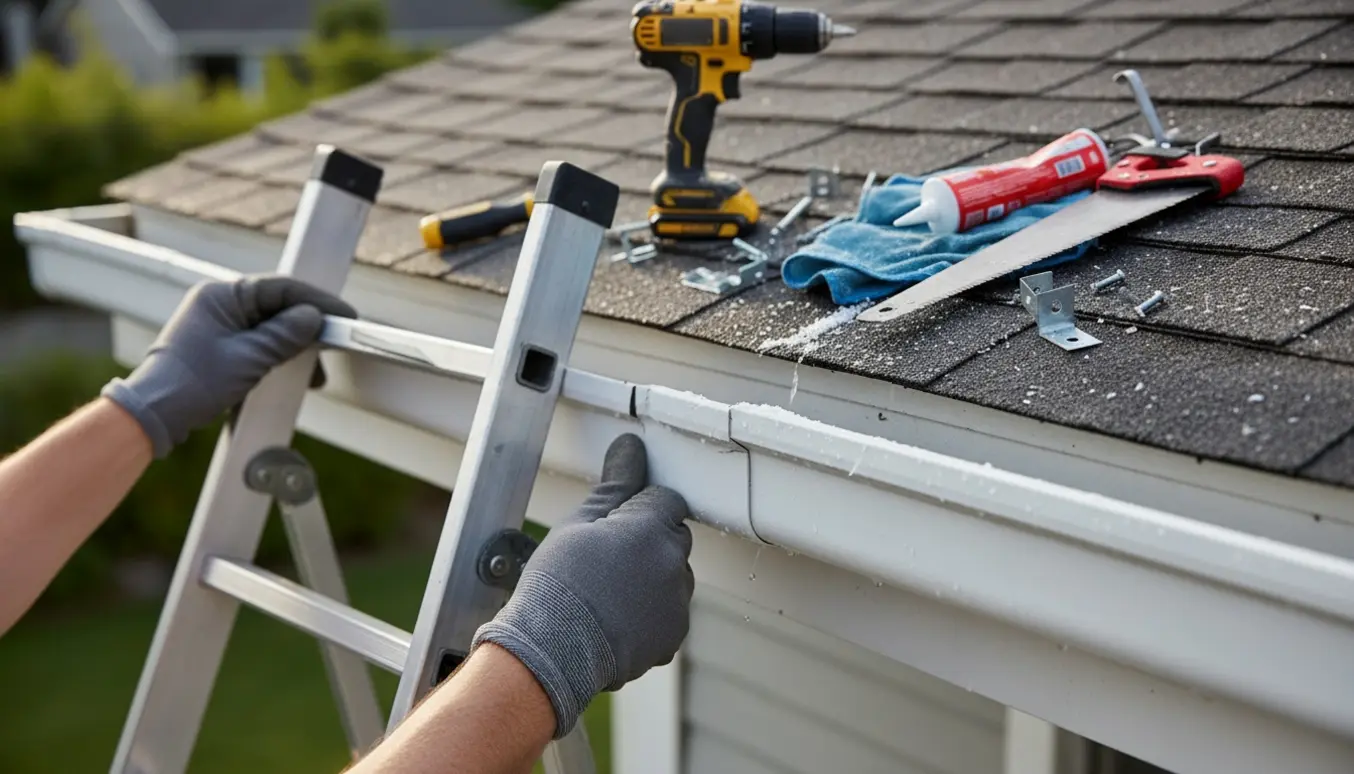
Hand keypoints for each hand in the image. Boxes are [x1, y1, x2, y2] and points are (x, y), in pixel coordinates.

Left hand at [101, 275, 356, 457]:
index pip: (279, 288)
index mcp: (220, 295)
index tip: (344, 316)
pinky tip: (292, 375)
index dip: (316, 301)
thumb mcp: (250, 358)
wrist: (154, 415)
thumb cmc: (192, 383)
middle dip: (306, 329)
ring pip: (269, 328)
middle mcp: (218, 304)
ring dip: (293, 348)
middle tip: (333, 345)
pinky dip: (277, 357)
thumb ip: (285, 335)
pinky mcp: (218, 347)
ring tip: (314, 374)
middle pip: (276, 307)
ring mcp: (217, 325)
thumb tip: (314, 318)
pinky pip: (257, 343)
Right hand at [472, 434, 693, 738]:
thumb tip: (630, 447)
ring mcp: (676, 602)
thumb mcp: (579, 523)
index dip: (639, 507)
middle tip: (605, 558)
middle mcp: (673, 563)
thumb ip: (615, 485)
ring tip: (606, 594)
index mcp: (651, 528)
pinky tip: (615, 619)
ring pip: (673, 576)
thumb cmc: (557, 585)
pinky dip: (650, 614)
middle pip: (672, 537)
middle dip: (648, 542)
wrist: (550, 651)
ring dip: (652, 578)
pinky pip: (669, 613)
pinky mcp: (672, 636)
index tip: (615, 522)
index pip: (666, 499)